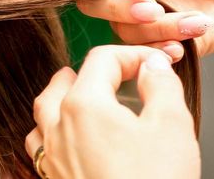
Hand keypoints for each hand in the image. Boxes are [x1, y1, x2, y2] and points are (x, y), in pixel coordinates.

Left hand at [25, 45, 199, 178]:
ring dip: (62, 101)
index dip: (131, 55)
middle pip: (61, 83)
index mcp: (83, 104)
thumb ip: (160, 84)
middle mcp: (58, 127)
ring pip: (44, 115)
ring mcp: (51, 156)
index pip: (101, 60)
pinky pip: (41, 147)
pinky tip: (71, 140)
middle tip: (114, 74)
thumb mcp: (171, 124)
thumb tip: (151, 65)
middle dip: (88, 73)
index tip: (155, 64)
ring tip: (85, 100)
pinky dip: (53, 133)